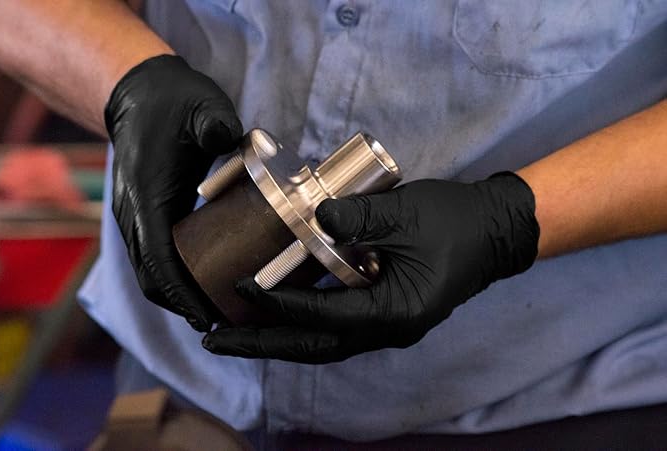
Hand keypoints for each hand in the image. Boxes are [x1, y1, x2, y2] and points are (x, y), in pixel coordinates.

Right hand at [105, 55, 242, 330]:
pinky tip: (201, 284)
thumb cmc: (172, 102)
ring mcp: (133, 216)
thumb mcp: (201, 105)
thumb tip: (228, 136)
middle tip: (221, 324)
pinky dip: (172, 279)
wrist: (138, 94)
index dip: (181, 292)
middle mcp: (133, 213)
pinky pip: (152, 258)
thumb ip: (213, 122)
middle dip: (182, 304)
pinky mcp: (141, 216)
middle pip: (150, 276)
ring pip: (148, 271)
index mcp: (147, 194)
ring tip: (214, 314)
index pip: (159, 257)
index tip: (205, 318)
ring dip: (176, 296)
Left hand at [202, 173, 538, 362]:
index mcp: (394, 312)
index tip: (239, 290)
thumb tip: (313, 219)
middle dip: (261, 345)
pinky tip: (277, 313)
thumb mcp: (406, 213)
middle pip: (313, 347)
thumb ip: (358, 218)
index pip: (323, 316)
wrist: (495, 232)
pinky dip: (301, 323)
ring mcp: (387, 326)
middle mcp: (388, 330)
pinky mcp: (385, 313)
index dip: (278, 304)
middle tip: (213, 340)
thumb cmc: (456, 222)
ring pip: (322, 343)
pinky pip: (335, 327)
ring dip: (277, 338)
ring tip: (234, 333)